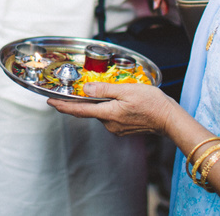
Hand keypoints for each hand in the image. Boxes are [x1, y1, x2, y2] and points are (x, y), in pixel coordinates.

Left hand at [48, 81, 176, 136]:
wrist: (169, 119)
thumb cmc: (152, 103)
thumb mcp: (127, 90)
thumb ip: (104, 90)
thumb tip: (86, 90)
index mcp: (108, 113)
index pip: (80, 110)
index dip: (63, 106)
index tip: (50, 102)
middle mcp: (110, 124)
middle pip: (89, 111)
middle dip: (80, 102)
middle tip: (68, 93)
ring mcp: (116, 128)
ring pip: (100, 113)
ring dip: (97, 104)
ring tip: (100, 92)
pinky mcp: (123, 128)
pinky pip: (110, 116)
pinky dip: (107, 108)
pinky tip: (114, 100)